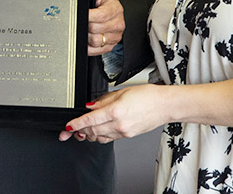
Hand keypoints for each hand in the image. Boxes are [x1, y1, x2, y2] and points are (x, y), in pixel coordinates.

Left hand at [58, 84, 178, 143]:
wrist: (164, 105)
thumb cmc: (147, 96)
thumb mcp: (121, 92)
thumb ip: (103, 100)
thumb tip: (90, 107)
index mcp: (115, 111)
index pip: (89, 120)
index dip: (76, 124)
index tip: (68, 126)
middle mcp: (119, 124)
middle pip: (92, 131)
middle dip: (80, 131)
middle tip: (72, 129)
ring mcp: (124, 132)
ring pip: (99, 137)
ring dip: (89, 134)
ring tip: (83, 130)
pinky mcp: (128, 136)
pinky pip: (109, 138)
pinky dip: (100, 136)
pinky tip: (98, 131)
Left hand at [85, 0, 123, 56]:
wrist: (114, 16)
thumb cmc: (106, 5)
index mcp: (115, 10)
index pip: (101, 15)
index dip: (88, 16)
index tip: (80, 13)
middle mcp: (118, 24)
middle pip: (96, 29)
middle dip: (85, 25)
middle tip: (78, 21)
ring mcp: (115, 37)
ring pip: (95, 41)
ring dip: (86, 36)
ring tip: (82, 29)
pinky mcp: (110, 46)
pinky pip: (96, 50)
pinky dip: (88, 47)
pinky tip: (84, 40)